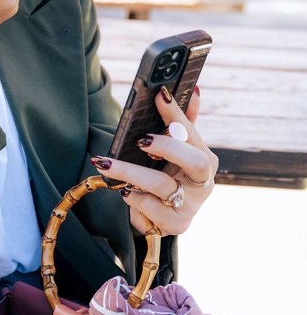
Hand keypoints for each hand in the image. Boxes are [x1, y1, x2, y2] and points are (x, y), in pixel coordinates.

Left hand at [91, 87, 218, 235]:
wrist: (167, 215)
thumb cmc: (170, 175)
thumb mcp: (175, 151)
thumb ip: (183, 122)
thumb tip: (194, 89)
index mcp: (206, 160)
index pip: (195, 134)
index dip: (178, 117)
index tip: (159, 97)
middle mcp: (204, 184)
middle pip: (194, 161)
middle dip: (166, 147)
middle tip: (139, 139)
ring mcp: (191, 207)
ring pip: (162, 187)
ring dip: (132, 173)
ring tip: (108, 165)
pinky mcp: (176, 225)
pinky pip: (151, 212)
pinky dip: (134, 201)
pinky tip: (124, 192)